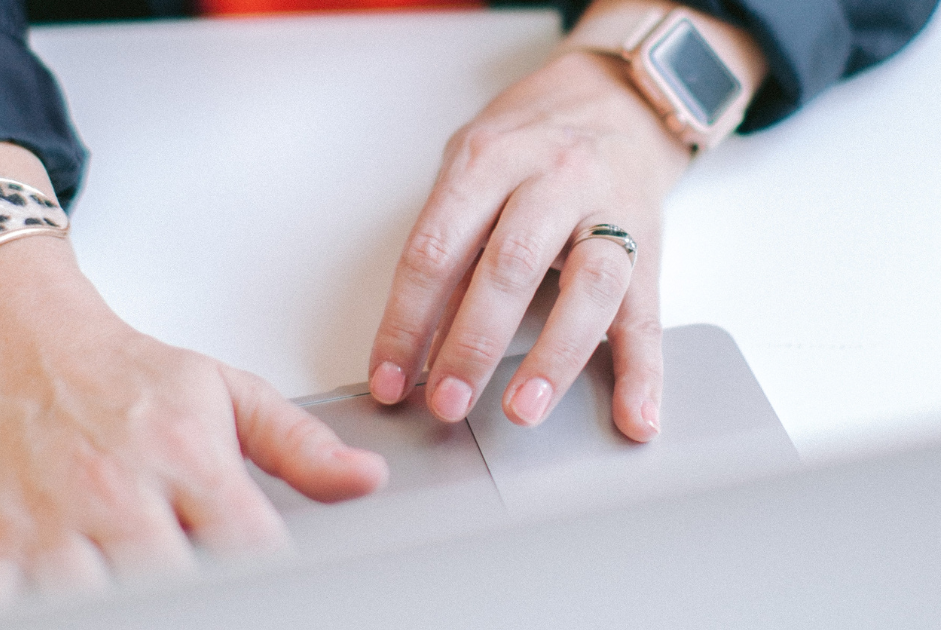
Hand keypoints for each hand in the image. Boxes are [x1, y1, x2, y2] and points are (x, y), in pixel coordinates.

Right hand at [0, 142, 387, 602]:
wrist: (20, 341)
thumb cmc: (125, 373)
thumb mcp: (224, 392)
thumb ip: (299, 445)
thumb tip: (365, 479)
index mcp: (185, 452)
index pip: (252, 549)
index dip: (271, 576)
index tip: (271, 580)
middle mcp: (118, 488)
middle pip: (182, 587)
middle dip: (206, 596)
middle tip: (209, 579)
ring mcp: (50, 519)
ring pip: (104, 603)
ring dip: (133, 602)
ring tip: (147, 580)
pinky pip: (15, 609)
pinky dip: (43, 610)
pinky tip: (75, 594)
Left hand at [368, 49, 690, 440]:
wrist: (618, 97)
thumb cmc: (528, 141)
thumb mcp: (472, 166)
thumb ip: (449, 242)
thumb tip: (419, 340)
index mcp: (490, 159)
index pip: (437, 249)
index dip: (406, 320)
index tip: (390, 378)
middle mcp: (553, 178)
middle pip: (510, 266)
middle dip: (472, 343)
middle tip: (447, 403)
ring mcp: (609, 209)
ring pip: (589, 287)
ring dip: (553, 358)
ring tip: (522, 412)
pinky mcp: (650, 242)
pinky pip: (648, 312)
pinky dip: (645, 371)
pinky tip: (635, 417)